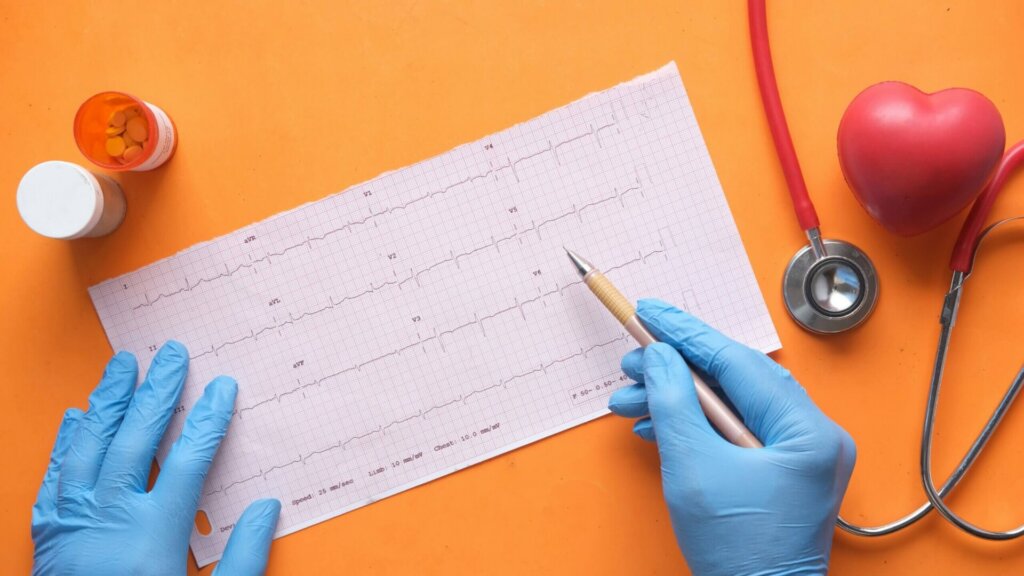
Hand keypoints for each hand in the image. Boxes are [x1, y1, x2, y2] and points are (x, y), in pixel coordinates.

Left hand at [32, 342, 280, 574]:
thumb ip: (244, 558)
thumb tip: (270, 509)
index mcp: (154, 536)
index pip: (189, 460)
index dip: (210, 419)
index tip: (224, 387)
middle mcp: (109, 521)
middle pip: (136, 439)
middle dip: (158, 392)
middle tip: (171, 354)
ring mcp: (73, 525)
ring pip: (89, 447)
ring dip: (108, 401)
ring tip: (122, 365)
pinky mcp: (48, 537)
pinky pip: (54, 478)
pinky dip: (66, 443)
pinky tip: (75, 417)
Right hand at [608, 300, 854, 575]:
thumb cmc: (738, 554)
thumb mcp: (692, 467)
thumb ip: (674, 401)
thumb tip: (659, 357)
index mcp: (808, 432)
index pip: (739, 362)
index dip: (687, 334)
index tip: (652, 312)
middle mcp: (814, 436)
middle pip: (735, 379)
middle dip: (675, 370)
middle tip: (631, 360)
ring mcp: (800, 454)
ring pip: (730, 404)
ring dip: (677, 400)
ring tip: (631, 400)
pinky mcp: (781, 469)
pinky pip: (734, 429)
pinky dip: (693, 425)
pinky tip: (656, 425)